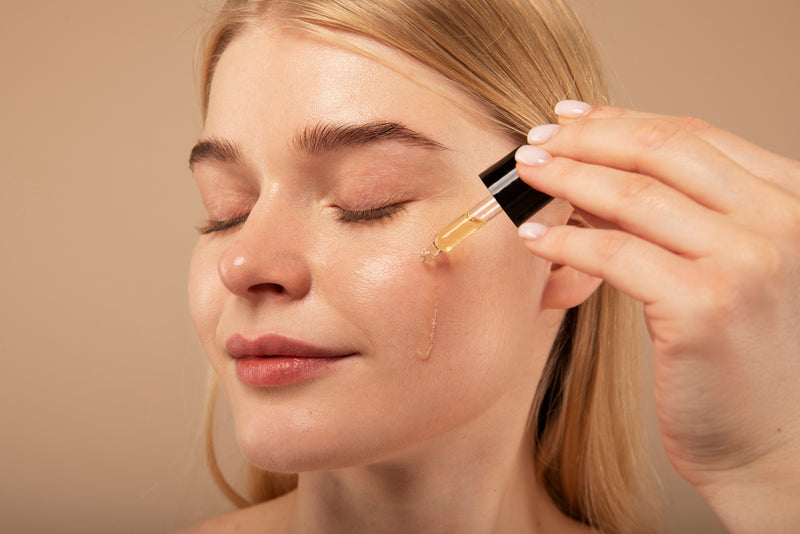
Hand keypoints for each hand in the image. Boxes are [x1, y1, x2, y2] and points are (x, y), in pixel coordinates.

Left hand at [515, 101, 799, 531]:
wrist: (775, 445)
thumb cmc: (741, 361)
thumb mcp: (726, 271)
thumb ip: (682, 222)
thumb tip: (595, 179)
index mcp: (790, 204)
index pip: (697, 138)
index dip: (625, 120)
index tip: (573, 116)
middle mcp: (780, 224)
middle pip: (665, 152)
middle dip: (589, 139)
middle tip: (537, 139)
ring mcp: (747, 263)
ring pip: (637, 197)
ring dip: (570, 178)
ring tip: (528, 173)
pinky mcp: (706, 307)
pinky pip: (616, 255)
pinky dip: (566, 240)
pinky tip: (533, 235)